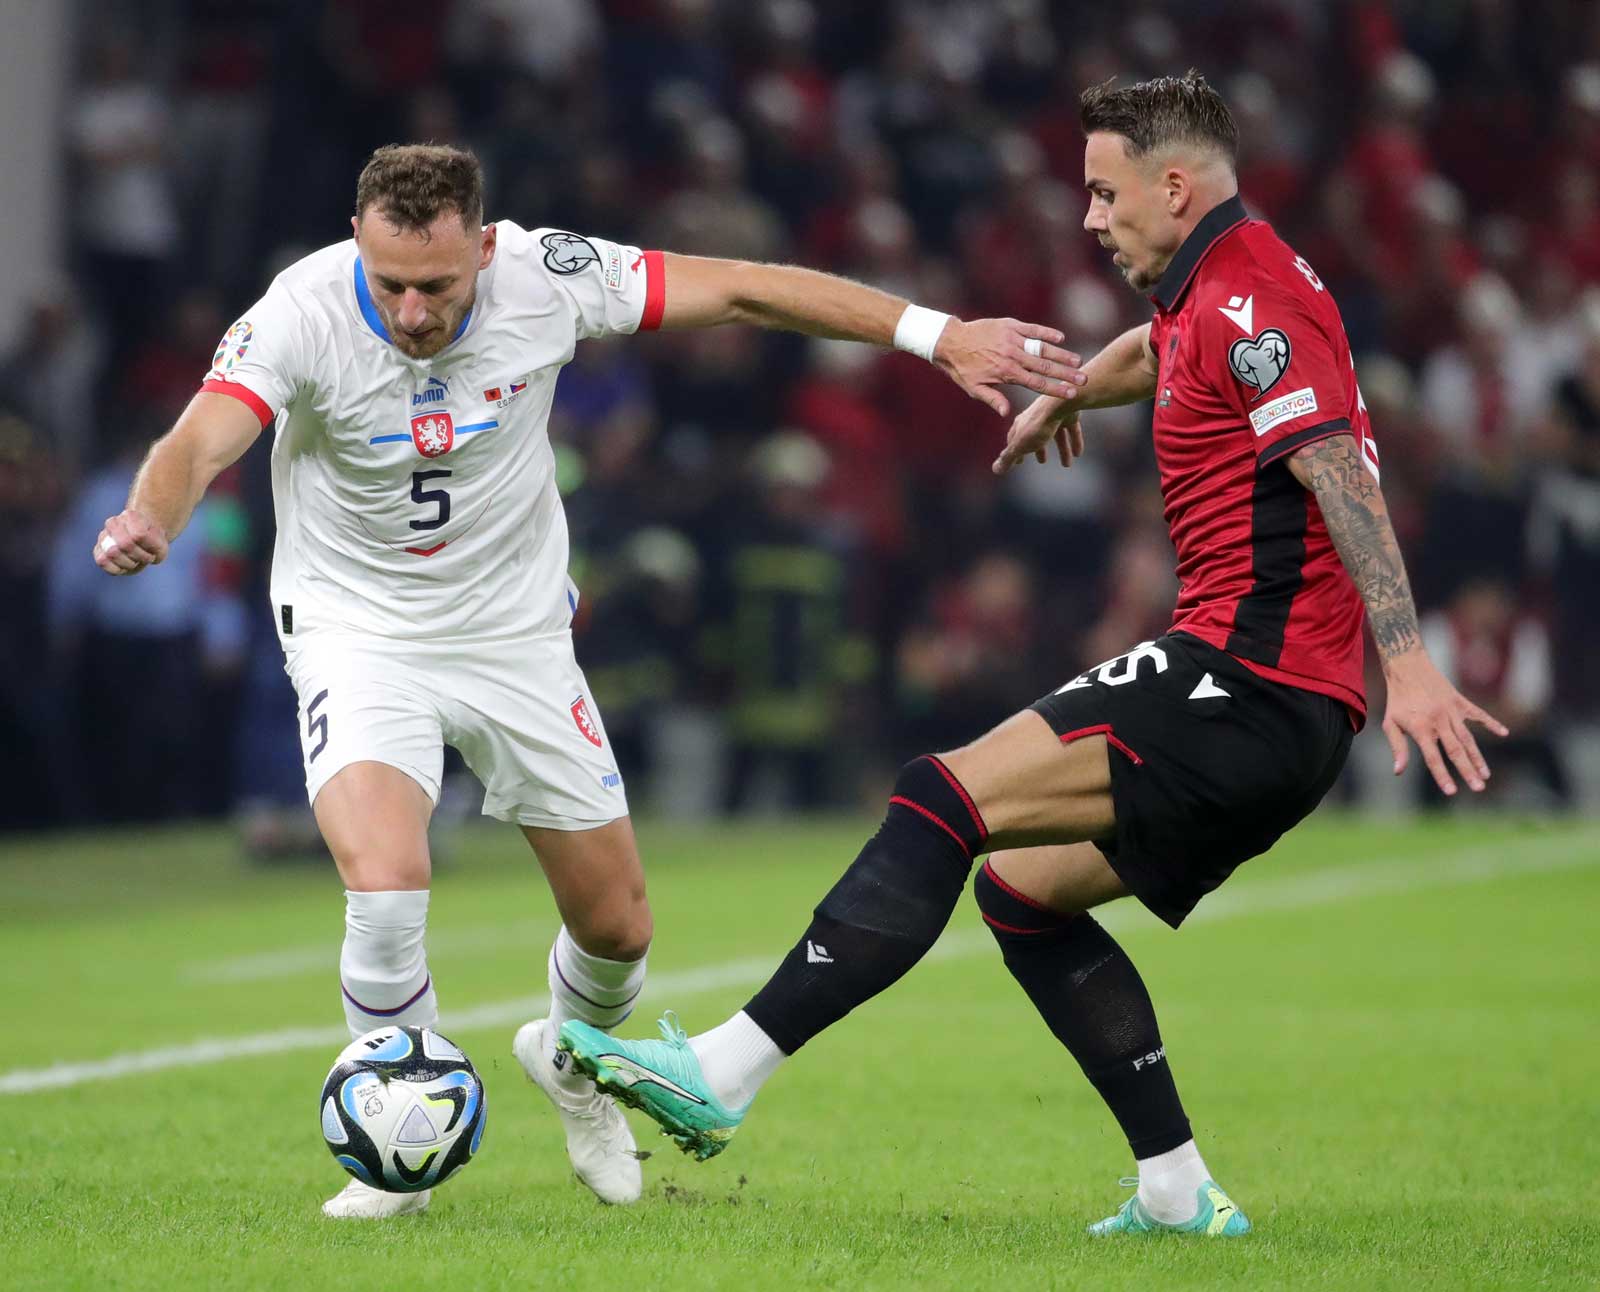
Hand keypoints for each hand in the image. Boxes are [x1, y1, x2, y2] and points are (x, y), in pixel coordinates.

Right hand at [93, 509, 168, 575]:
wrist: (142, 540)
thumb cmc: (153, 542)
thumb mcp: (162, 544)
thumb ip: (157, 549)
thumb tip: (144, 554)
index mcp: (132, 516)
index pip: (139, 536)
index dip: (150, 548)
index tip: (155, 549)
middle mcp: (114, 522)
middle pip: (125, 544)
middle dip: (140, 556)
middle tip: (147, 558)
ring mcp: (103, 536)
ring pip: (112, 553)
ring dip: (129, 564)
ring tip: (136, 561)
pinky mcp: (98, 550)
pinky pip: (102, 561)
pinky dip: (117, 568)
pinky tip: (125, 566)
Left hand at [933, 318, 1084, 417]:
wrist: (950, 341)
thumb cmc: (962, 368)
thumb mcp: (974, 388)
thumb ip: (993, 399)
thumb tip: (1007, 414)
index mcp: (1006, 373)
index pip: (1036, 383)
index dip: (1055, 389)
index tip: (1071, 394)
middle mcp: (1013, 356)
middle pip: (1045, 366)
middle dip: (1066, 374)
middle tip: (1084, 379)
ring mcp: (1013, 339)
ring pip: (1042, 348)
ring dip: (1061, 354)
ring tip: (1078, 360)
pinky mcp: (1010, 325)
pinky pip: (1031, 329)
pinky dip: (1046, 333)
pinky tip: (1060, 338)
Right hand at [992, 393, 1084, 474]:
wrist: (1061, 404)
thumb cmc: (1038, 424)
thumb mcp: (1020, 445)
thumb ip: (1009, 458)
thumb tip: (995, 470)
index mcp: (1021, 424)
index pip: (1015, 439)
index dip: (1015, 451)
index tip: (1017, 461)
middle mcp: (1036, 419)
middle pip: (1037, 437)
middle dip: (1039, 449)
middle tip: (1042, 461)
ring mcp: (1054, 416)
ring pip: (1057, 436)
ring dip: (1062, 450)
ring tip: (1067, 464)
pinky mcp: (1069, 415)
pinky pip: (1072, 431)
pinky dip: (1074, 442)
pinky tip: (1078, 454)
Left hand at [1381, 650, 1508, 794]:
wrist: (1407, 667)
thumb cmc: (1397, 699)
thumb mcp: (1390, 723)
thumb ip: (1397, 748)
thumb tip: (1398, 771)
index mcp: (1420, 729)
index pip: (1433, 758)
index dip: (1442, 775)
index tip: (1452, 792)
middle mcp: (1439, 721)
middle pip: (1456, 751)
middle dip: (1468, 771)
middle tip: (1479, 788)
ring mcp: (1452, 711)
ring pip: (1468, 738)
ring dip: (1478, 757)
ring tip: (1485, 774)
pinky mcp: (1460, 701)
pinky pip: (1478, 714)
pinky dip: (1491, 723)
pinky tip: (1504, 733)